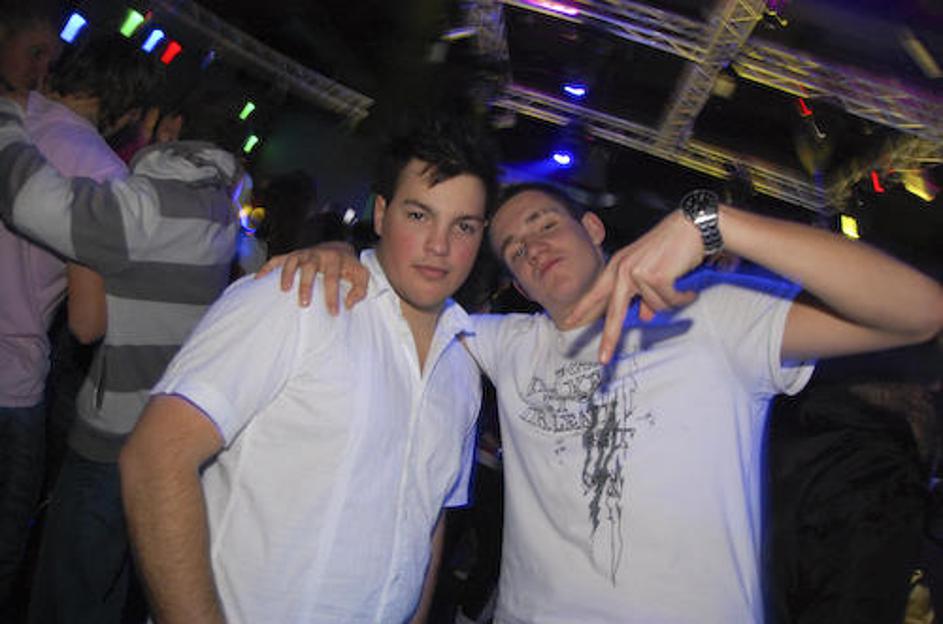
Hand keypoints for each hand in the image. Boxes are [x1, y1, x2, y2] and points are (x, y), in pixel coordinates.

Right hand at [255, 242, 367, 313]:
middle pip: (310, 267)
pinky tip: (259, 279)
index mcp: (335, 259)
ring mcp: (303, 254)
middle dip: (306, 285)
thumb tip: (349, 304)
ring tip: (284, 290)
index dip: (333, 295)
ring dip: (287, 274)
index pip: (333, 278)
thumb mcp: (361, 277)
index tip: (333, 312)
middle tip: (304, 304)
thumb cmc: (348, 267)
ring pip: (292, 260)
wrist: (337, 249)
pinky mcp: (292, 255)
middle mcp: (317, 255)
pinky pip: (277, 259)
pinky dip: (267, 268)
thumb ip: (360, 290)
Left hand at [565, 211, 703, 363]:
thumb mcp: (651, 271)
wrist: (692, 226)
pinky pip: (669, 301)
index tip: (568, 322)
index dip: (582, 309)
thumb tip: (645, 316)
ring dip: (671, 299)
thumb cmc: (672, 247)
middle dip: (609, 338)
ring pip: (654, 307)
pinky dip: (682, 297)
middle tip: (603, 359)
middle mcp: (622, 269)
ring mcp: (637, 272)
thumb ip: (643, 295)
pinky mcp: (655, 276)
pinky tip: (687, 286)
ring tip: (678, 282)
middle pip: (613, 312)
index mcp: (617, 267)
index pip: (596, 293)